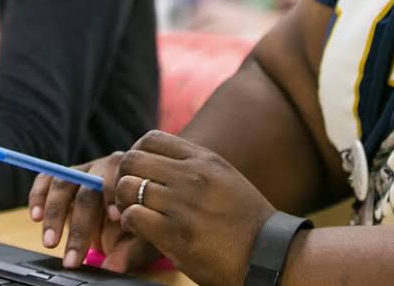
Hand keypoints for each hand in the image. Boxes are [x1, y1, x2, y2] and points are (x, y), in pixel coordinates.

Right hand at [28, 151, 159, 271]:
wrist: (125, 222)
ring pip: (63, 183)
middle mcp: (105, 168)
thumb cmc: (136, 228)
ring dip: (54, 213)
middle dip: (80, 224)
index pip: (120, 180)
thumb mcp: (141, 240)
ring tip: (50, 242)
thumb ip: (130, 251)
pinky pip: (46, 179)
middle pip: (89, 188)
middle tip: (73, 257)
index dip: (115, 197)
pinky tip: (35, 216)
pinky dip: (38, 196)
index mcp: (130, 177)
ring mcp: (83, 171)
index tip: (116, 218)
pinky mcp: (63, 177)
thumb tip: (113, 267)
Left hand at [114, 130, 275, 285]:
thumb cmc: (246, 220)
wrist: (269, 254)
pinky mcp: (175, 233)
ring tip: (135, 215)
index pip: (150, 139)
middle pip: (132, 159)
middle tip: (129, 196)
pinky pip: (133, 216)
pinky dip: (131, 224)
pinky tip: (143, 231)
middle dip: (124, 177)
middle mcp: (192, 176)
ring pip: (127, 187)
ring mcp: (183, 204)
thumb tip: (158, 164)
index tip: (139, 173)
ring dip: (124, 202)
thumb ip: (194, 168)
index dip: (136, 154)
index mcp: (204, 159)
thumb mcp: (225, 179)